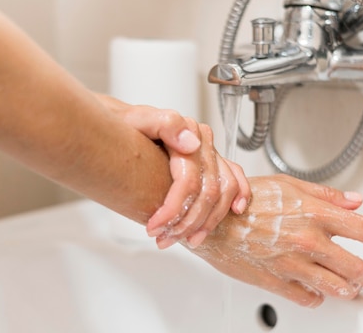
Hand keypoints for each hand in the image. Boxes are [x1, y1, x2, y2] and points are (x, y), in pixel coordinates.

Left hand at [104, 97, 250, 248]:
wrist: (122, 125)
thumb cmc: (125, 125)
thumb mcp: (134, 121)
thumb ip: (164, 124)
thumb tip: (192, 144)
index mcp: (186, 132)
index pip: (188, 181)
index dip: (173, 210)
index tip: (154, 227)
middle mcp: (202, 143)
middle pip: (207, 192)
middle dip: (186, 223)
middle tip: (163, 239)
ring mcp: (210, 154)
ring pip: (223, 193)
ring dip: (208, 222)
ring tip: (187, 240)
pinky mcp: (214, 162)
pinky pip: (236, 179)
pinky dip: (240, 195)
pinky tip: (234, 212)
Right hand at [186, 174, 362, 307]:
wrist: (211, 222)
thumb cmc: (244, 202)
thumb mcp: (287, 185)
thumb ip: (325, 195)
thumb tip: (354, 200)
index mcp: (314, 213)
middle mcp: (308, 240)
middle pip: (358, 267)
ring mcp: (293, 264)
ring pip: (338, 288)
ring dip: (348, 288)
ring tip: (348, 285)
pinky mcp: (277, 282)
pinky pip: (308, 299)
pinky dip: (316, 297)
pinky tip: (314, 289)